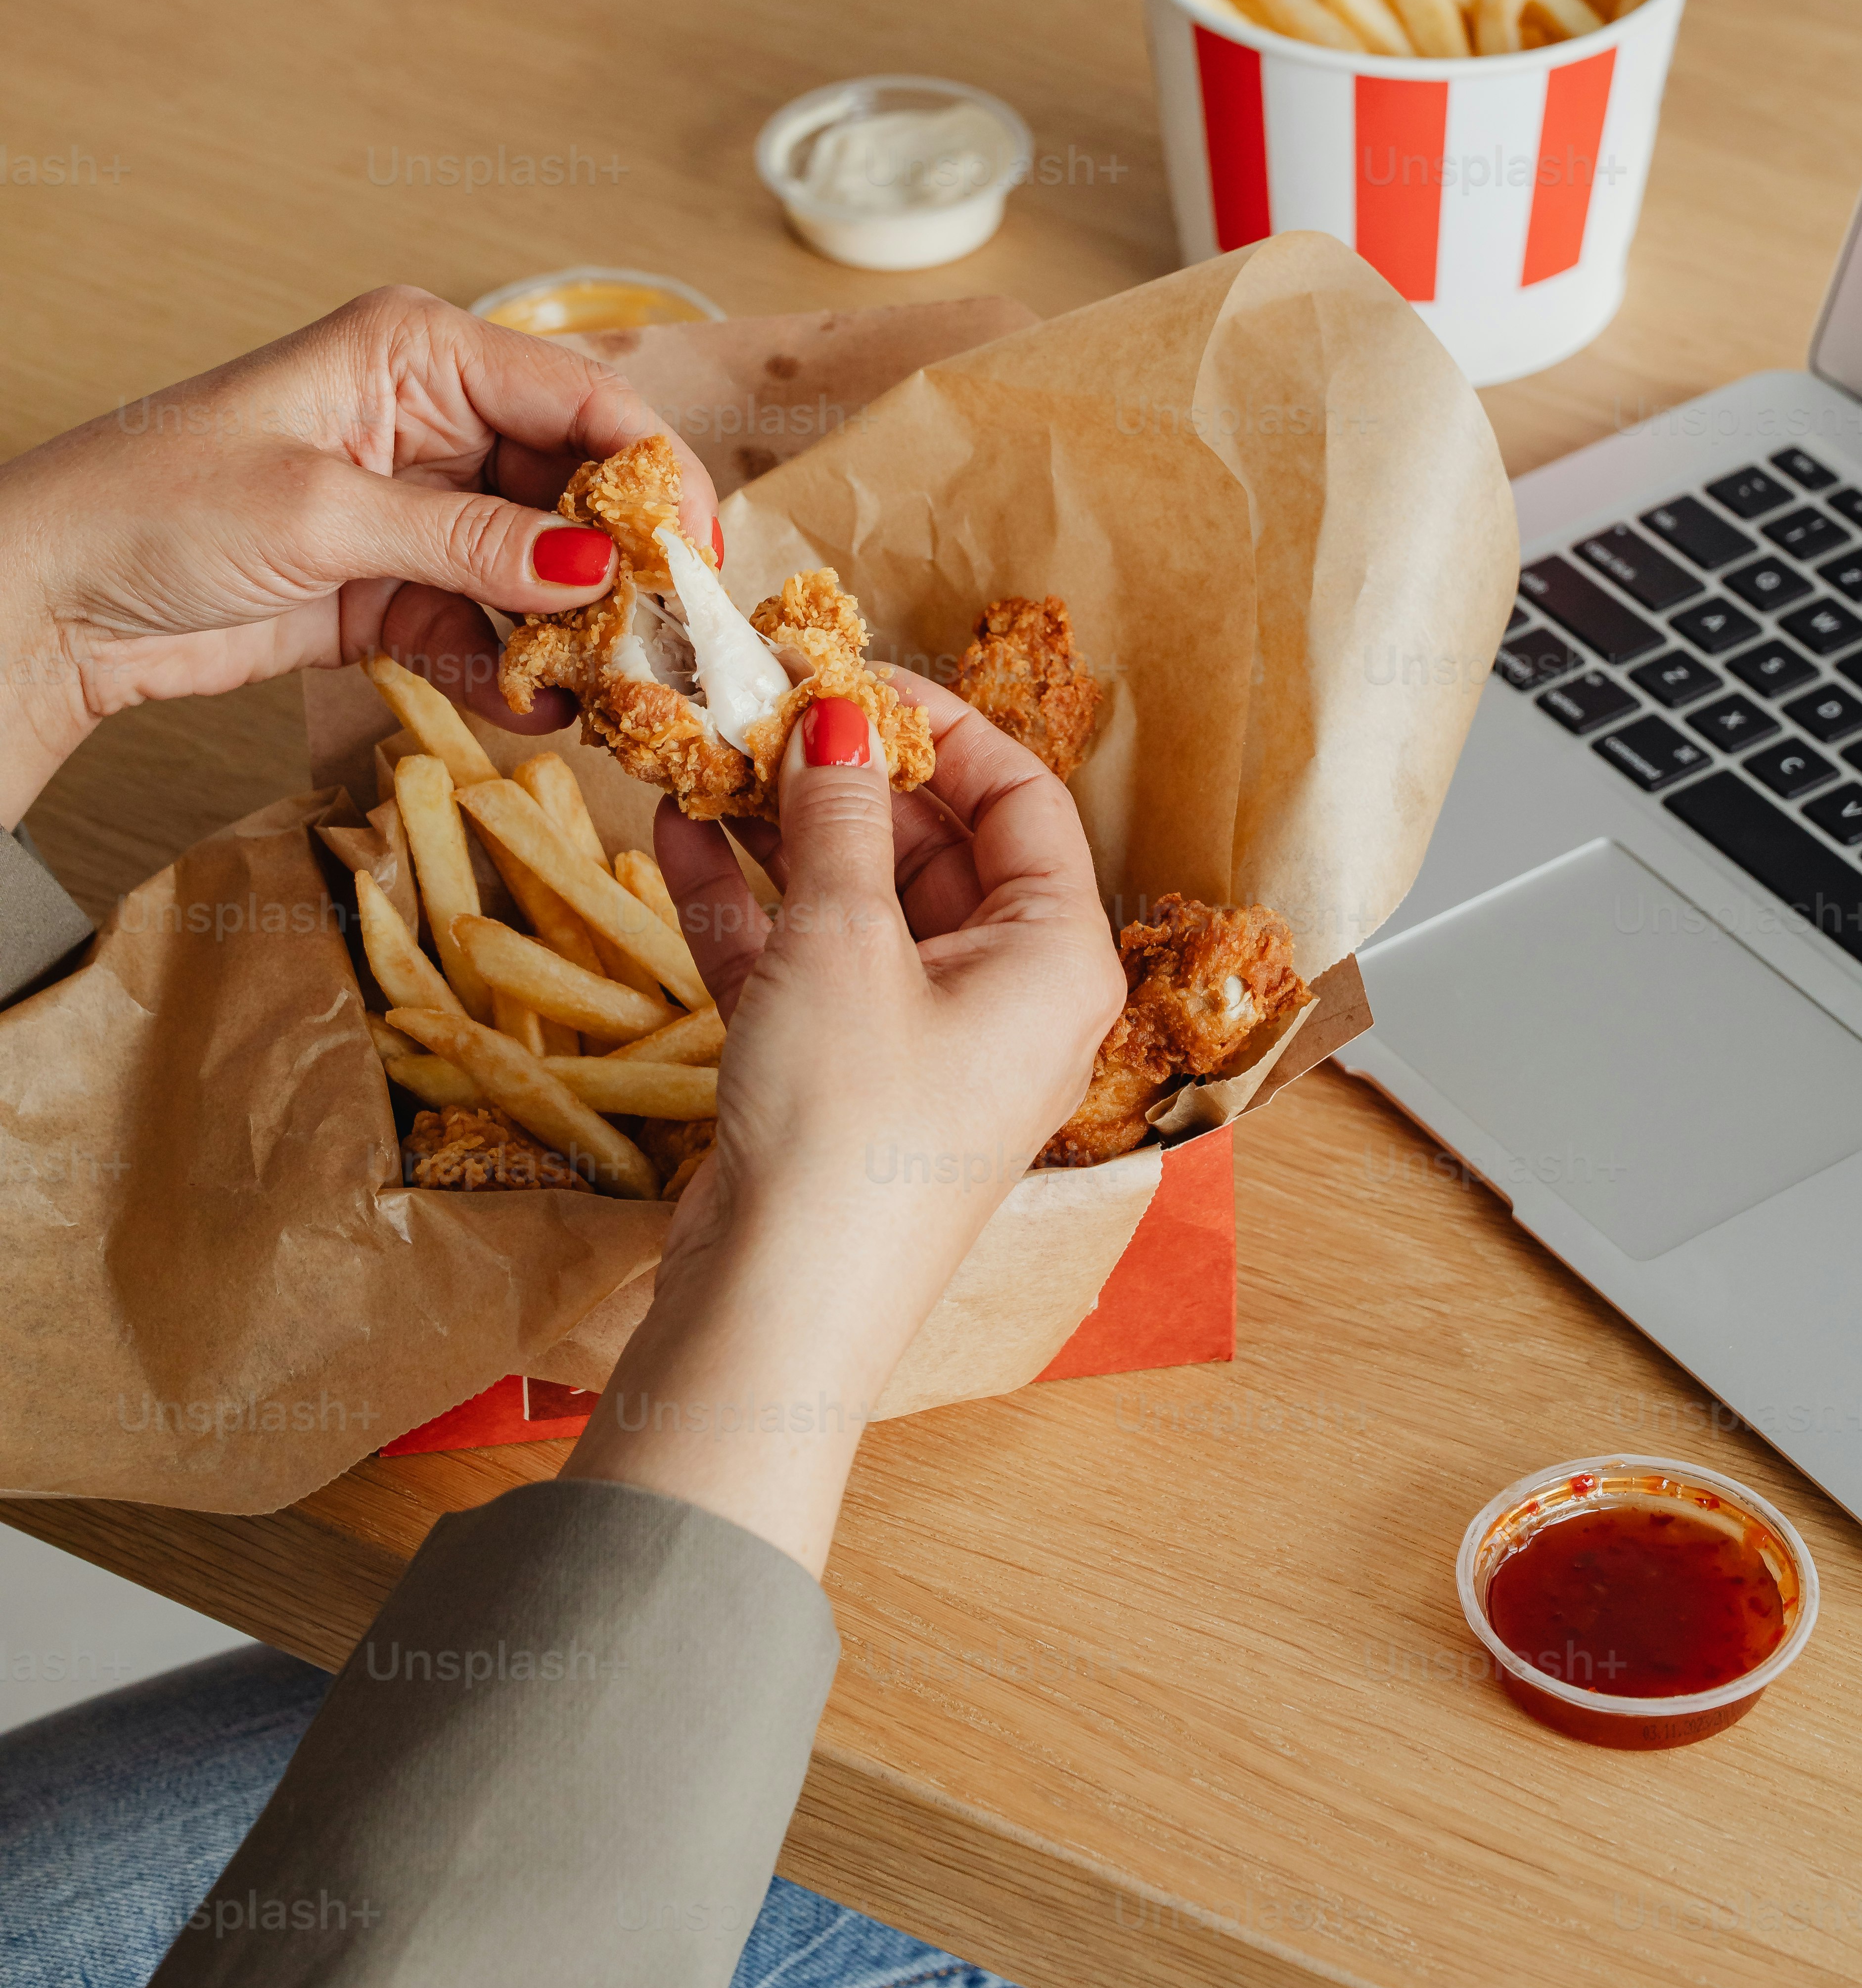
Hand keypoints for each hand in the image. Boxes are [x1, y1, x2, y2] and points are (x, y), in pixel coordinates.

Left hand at [0, 286, 717, 826]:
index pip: (582, 401)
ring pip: (539, 564)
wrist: (48, 598)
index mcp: (421, 352)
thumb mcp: (324, 514)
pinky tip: (532, 706)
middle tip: (670, 640)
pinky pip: (484, 623)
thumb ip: (469, 542)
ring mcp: (415, 505)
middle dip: (624, 564)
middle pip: (575, 487)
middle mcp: (433, 418)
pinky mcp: (391, 585)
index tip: (699, 555)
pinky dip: (510, 667)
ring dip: (573, 629)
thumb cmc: (155, 505)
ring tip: (609, 690)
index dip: (655, 474)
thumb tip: (595, 568)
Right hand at [563, 670, 1125, 1575]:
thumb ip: (838, 817)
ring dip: (782, 828)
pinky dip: (749, 902)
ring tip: (703, 750)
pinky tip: (679, 832)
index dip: (942, 724)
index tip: (855, 673)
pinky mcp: (845, 1073)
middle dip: (844, 773)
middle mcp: (1007, 992)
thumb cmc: (847, 1131)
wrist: (777, 1315)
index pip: (1022, 799)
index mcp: (1056, 956)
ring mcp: (922, 1036)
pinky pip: (806, 959)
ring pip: (859, 899)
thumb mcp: (842, 944)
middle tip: (760, 704)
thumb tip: (845, 714)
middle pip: (937, 844)